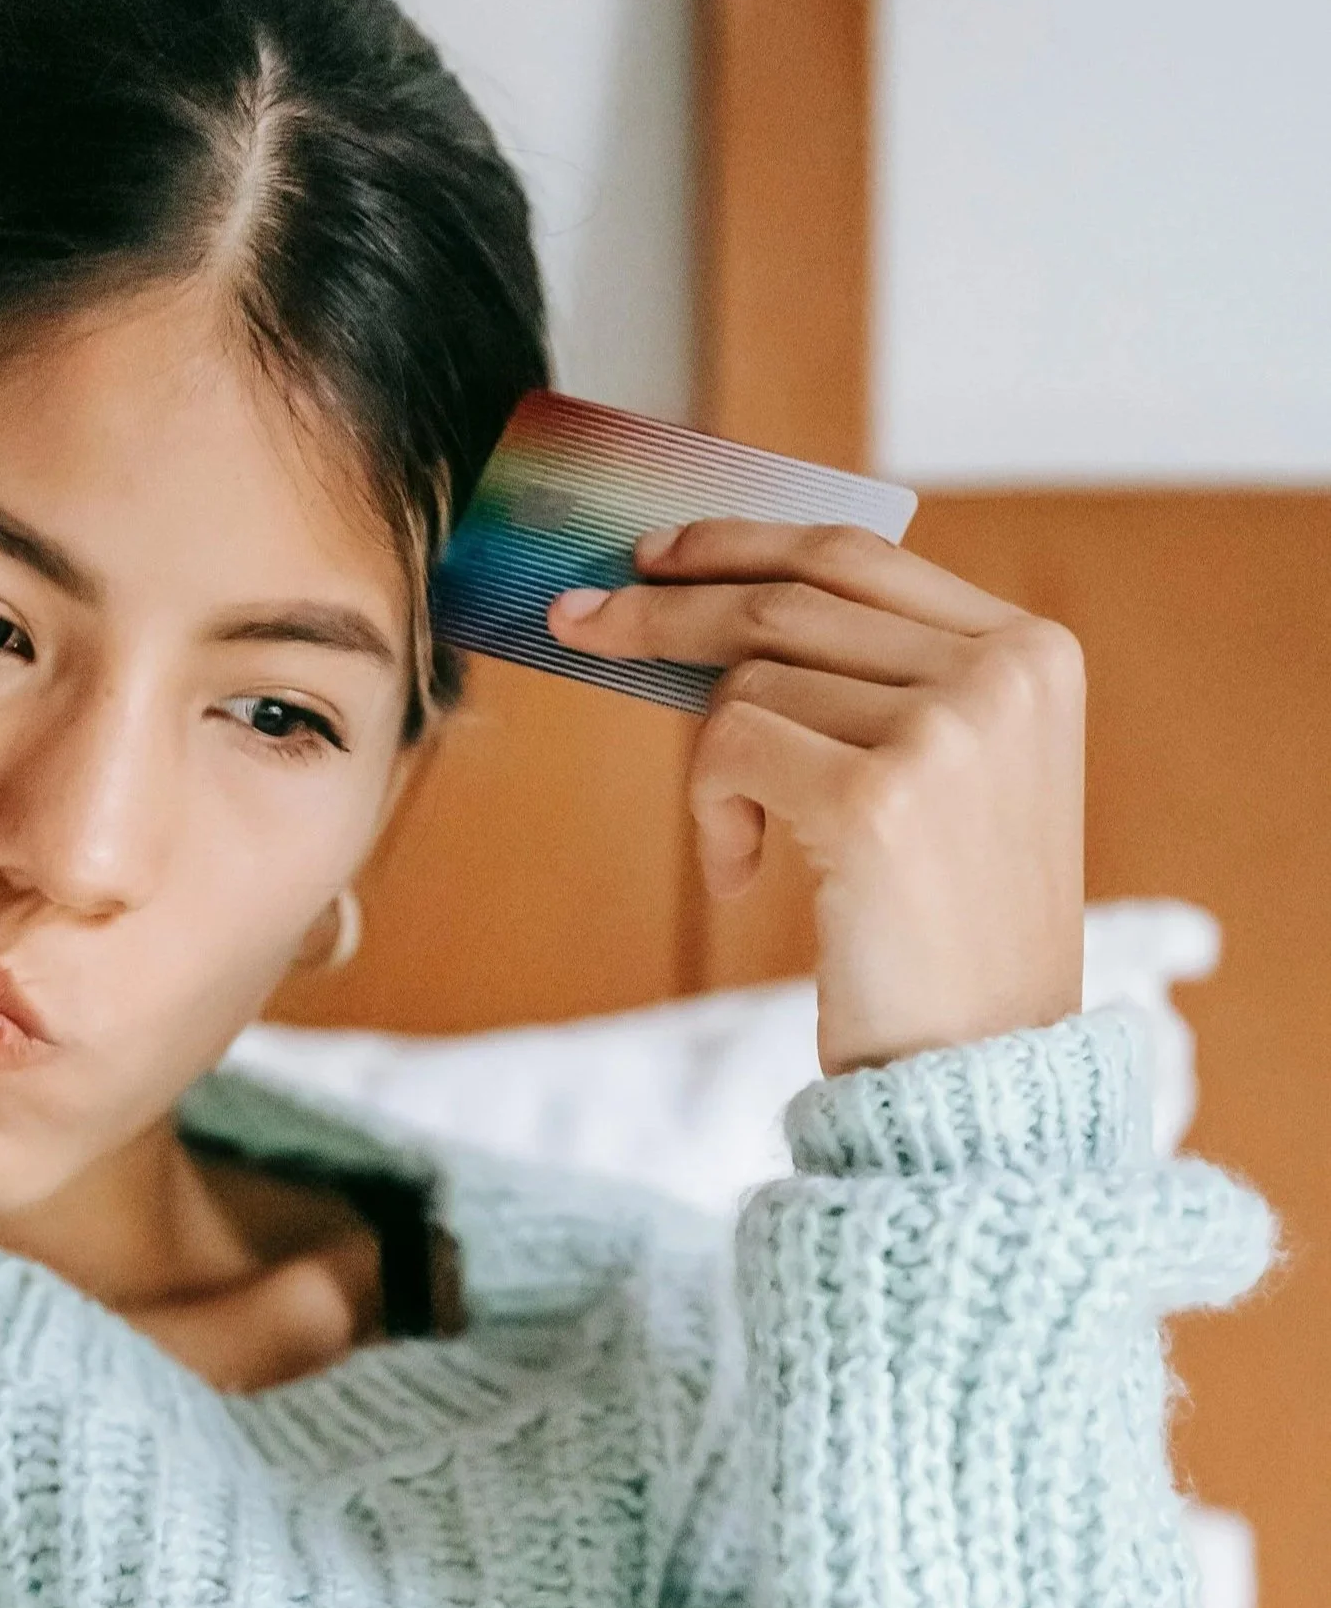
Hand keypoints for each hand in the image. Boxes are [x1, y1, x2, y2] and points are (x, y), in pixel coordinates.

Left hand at [549, 520, 1084, 1075]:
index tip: (653, 556)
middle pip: (785, 601)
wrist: (977, 1064)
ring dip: (712, 766)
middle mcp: (1003, 674)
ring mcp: (948, 729)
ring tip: (743, 844)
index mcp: (1032, 652)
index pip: (857, 555)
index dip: (741, 543)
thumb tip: (701, 612)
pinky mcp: (878, 797)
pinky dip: (710, 812)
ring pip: (748, 683)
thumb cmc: (938, 930)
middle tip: (575, 622)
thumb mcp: (935, 776)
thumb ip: (864, 683)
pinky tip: (740, 873)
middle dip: (663, 612)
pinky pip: (728, 749)